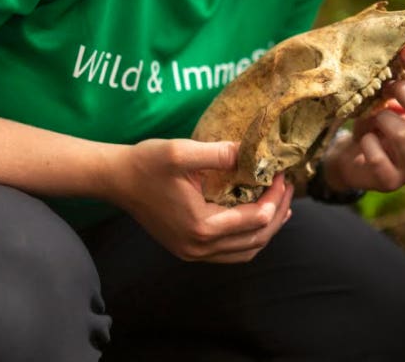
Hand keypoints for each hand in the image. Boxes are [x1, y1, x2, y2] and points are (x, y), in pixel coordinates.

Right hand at [112, 139, 293, 262]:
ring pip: (246, 250)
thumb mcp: (181, 151)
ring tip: (282, 205)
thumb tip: (251, 152)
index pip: (255, 218)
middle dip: (278, 213)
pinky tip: (258, 218)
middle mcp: (199, 247)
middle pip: (256, 239)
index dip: (275, 196)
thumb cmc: (146, 164)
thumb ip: (218, 153)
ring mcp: (193, 252)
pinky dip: (250, 237)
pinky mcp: (189, 248)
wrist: (116, 179)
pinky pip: (231, 252)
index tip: (282, 174)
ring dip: (268, 229)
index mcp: (201, 226)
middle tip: (288, 187)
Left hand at [322, 44, 404, 192]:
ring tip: (373, 117)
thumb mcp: (386, 100)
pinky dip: (368, 143)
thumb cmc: (374, 124)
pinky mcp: (392, 181)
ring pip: (403, 134)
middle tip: (388, 86)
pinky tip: (365, 140)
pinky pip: (380, 158)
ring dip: (383, 118)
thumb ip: (399, 81)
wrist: (351, 160)